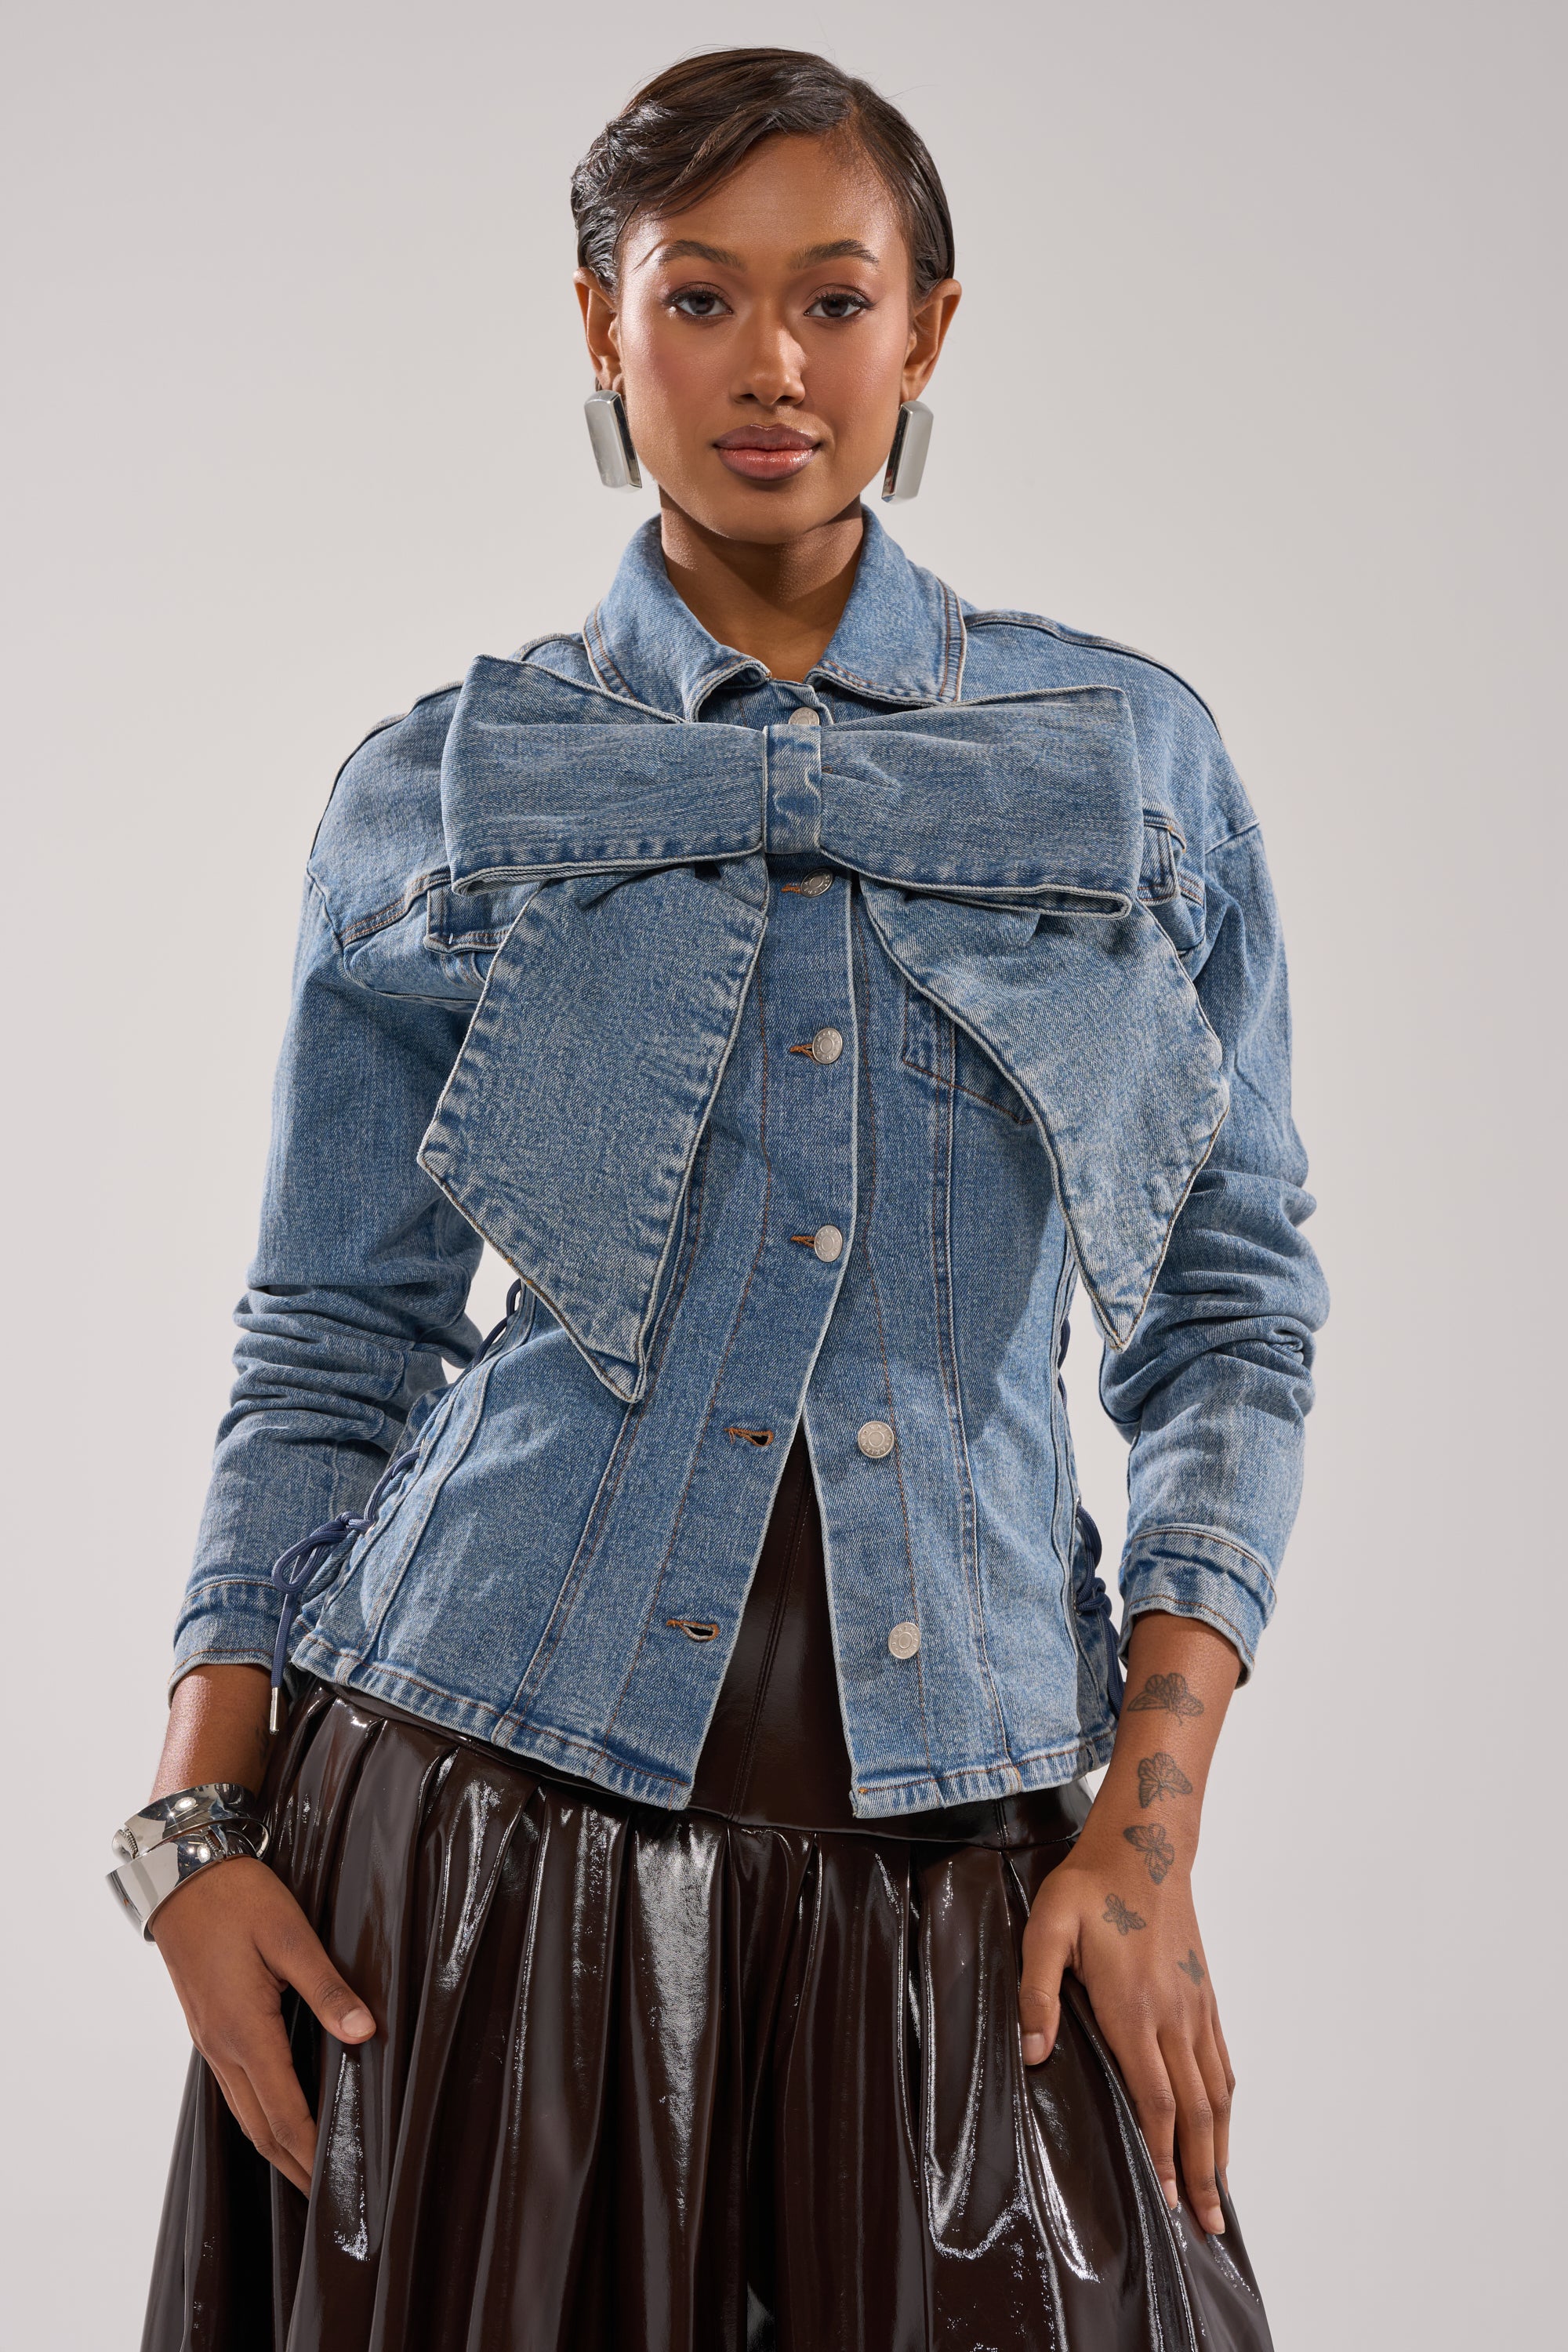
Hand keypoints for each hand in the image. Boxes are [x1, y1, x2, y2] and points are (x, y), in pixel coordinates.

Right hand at [151, 1853, 375, 2195]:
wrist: (183, 1874)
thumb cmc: (239, 1898)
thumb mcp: (291, 1935)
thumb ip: (327, 1987)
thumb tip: (364, 2033)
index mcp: (244, 2032)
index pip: (285, 2113)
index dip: (313, 2152)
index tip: (339, 2184)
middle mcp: (221, 2047)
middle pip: (261, 2127)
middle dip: (295, 2166)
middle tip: (330, 2196)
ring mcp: (209, 2040)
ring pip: (243, 2112)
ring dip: (276, 2145)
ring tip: (308, 2169)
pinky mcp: (207, 2027)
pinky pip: (233, 2088)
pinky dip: (259, 2113)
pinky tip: (278, 2113)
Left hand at [1018, 1825, 1232, 2234]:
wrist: (1144, 1847)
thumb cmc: (1088, 1887)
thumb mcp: (1046, 1929)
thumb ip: (1037, 1992)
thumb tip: (1034, 2054)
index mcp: (1134, 2008)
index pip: (1155, 2098)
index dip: (1163, 2153)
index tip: (1168, 2200)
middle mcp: (1174, 2016)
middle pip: (1196, 2111)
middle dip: (1201, 2173)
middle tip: (1207, 2227)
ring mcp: (1196, 2007)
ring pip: (1217, 2092)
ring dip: (1220, 2148)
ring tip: (1221, 2196)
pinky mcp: (1205, 1995)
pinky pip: (1222, 2062)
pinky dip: (1226, 2104)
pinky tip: (1223, 2125)